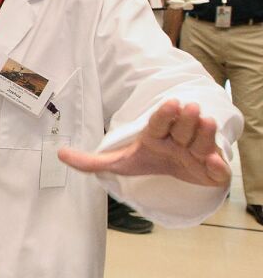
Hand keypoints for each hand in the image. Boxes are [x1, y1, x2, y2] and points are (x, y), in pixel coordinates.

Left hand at [58, 99, 229, 186]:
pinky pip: (218, 168)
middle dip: (185, 119)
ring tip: (205, 122)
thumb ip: (90, 161)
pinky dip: (218, 166)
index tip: (170, 102)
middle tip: (189, 108)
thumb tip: (59, 154)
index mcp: (156, 135)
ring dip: (203, 133)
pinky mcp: (212, 171)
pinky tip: (216, 163)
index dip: (163, 114)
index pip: (158, 123)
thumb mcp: (119, 162)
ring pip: (201, 141)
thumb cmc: (151, 160)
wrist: (181, 175)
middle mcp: (179, 140)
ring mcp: (197, 153)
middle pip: (182, 128)